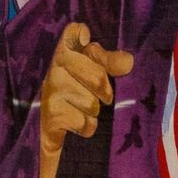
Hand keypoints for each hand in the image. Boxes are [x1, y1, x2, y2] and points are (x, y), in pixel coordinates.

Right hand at [38, 23, 132, 177]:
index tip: (87, 39)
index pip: (71, 34)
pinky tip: (78, 127)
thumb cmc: (81, 102)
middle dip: (105, 90)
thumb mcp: (97, 79)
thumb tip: (128, 62)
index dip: (79, 34)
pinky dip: (87, 128)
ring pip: (91, 101)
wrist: (59, 143)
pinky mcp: (49, 117)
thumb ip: (111, 64)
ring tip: (84, 113)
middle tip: (102, 97)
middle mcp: (54, 70)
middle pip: (95, 73)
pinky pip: (84, 122)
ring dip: (94, 112)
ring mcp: (49, 94)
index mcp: (66, 55)